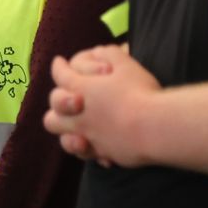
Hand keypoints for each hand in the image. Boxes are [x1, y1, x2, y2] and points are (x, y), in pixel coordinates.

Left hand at [43, 44, 160, 167]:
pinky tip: (101, 148)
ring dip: (66, 132)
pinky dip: (91, 150)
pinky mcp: (102, 153)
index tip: (58, 62)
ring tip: (77, 129)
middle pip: (54, 109)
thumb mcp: (126, 64)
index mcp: (80, 89)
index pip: (60, 75)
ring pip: (63, 138)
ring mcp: (88, 136)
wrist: (154, 126)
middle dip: (58, 102)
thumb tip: (100, 52)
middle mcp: (78, 115)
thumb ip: (109, 54)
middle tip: (71, 97)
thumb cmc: (139, 91)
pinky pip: (88, 155)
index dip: (58, 67)